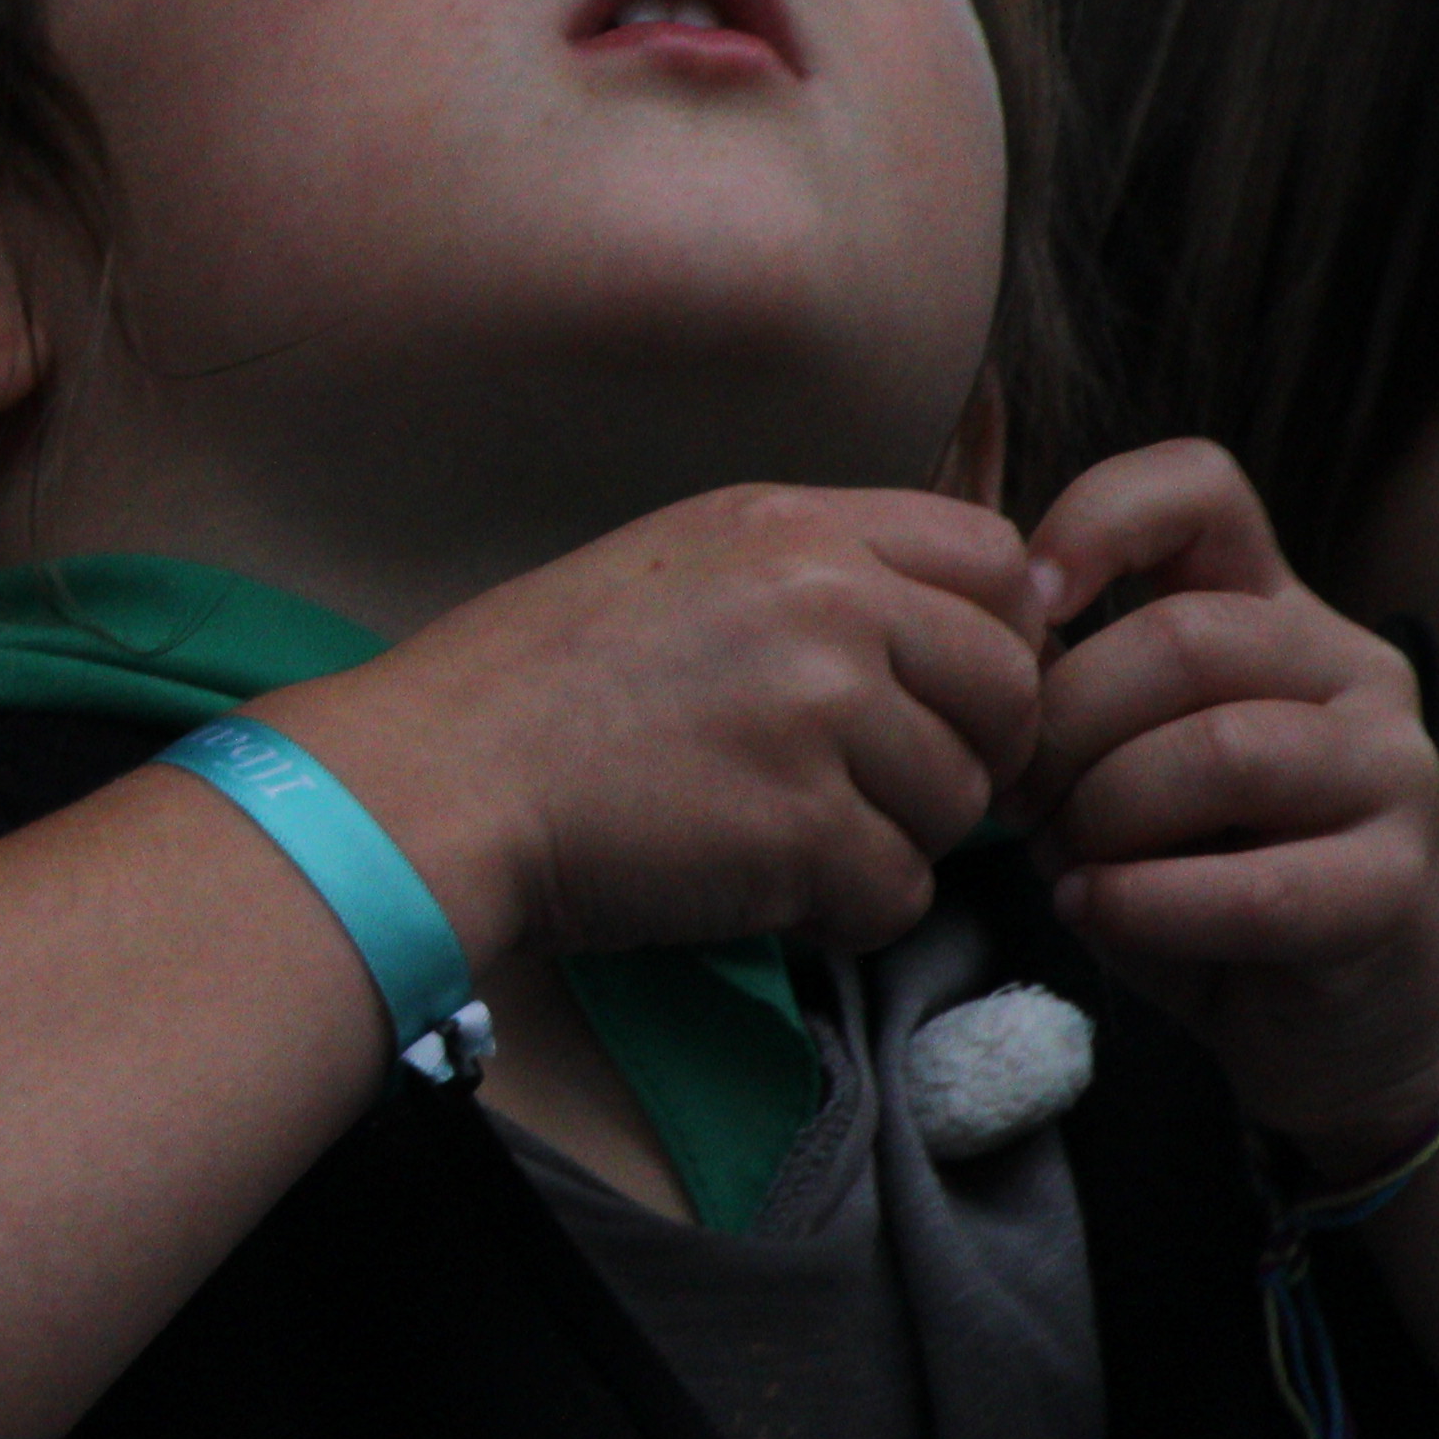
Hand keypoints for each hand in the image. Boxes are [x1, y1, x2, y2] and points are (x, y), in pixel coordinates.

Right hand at [293, 482, 1046, 972]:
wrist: (431, 781)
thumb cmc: (525, 688)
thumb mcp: (673, 569)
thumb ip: (809, 578)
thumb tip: (940, 640)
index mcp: (792, 524)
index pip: (997, 561)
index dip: (991, 641)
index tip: (937, 697)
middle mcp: (827, 600)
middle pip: (1008, 687)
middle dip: (961, 756)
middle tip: (871, 793)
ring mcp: (822, 713)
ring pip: (960, 802)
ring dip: (888, 841)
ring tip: (778, 839)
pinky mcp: (804, 829)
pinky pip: (899, 894)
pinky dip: (838, 914)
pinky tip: (754, 892)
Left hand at [1022, 438, 1438, 1167]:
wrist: (1327, 1018)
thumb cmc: (1195, 870)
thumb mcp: (1115, 757)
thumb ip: (1066, 692)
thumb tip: (967, 654)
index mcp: (1270, 610)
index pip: (1199, 489)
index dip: (1097, 519)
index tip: (1026, 604)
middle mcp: (1349, 666)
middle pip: (1182, 638)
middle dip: (1062, 726)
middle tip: (1016, 801)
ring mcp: (1392, 768)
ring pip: (1219, 750)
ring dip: (1103, 817)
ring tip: (1064, 862)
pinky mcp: (1400, 882)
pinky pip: (1253, 883)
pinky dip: (1144, 903)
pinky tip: (1096, 911)